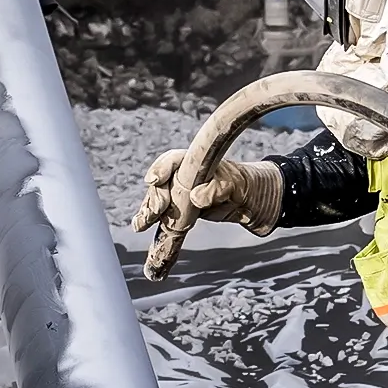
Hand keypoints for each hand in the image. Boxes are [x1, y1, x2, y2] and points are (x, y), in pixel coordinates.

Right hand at [132, 151, 284, 235]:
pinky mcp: (178, 208)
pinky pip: (161, 213)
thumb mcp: (234, 184)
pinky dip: (150, 219)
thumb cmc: (241, 184)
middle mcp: (181, 175)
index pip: (172, 160)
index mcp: (194, 161)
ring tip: (141, 224)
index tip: (155, 180)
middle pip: (161, 183)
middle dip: (154, 196)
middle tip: (156, 210)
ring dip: (148, 210)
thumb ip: (217, 189)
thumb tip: (196, 197)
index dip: (161, 168)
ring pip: (157, 199)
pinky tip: (139, 227)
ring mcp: (178, 191)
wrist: (248, 200)